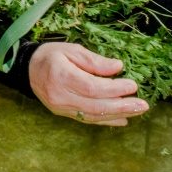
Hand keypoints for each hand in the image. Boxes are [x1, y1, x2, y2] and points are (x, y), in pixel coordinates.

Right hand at [28, 43, 148, 126]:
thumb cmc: (52, 55)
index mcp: (61, 76)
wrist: (28, 69)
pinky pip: (87, 119)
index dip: (114, 89)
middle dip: (121, 106)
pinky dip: (106, 121)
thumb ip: (95, 61)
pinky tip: (122, 120)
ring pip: (93, 116)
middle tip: (143, 105)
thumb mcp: (73, 50)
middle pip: (95, 105)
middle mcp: (60, 97)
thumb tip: (118, 67)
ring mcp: (61, 108)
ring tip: (137, 111)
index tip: (132, 85)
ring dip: (117, 115)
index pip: (92, 87)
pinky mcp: (64, 114)